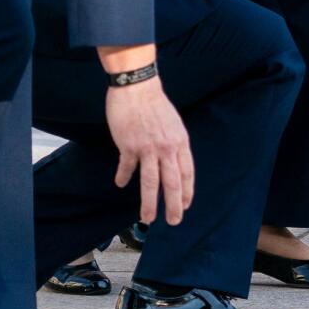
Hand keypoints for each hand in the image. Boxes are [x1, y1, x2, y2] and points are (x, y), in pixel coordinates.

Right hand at [106, 79, 192, 225]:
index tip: (185, 206)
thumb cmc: (155, 104)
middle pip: (172, 183)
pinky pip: (127, 167)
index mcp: (180, 143)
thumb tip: (173, 162)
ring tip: (147, 218)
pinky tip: (121, 184)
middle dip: (173, 205)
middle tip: (173, 221)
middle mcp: (167, 148)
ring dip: (149, 203)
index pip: (187, 173)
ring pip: (151, 182)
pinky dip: (123, 177)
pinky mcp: (129, 146)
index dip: (187, 192)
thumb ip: (174, 144)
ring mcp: (148, 148)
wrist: (137, 88)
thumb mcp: (174, 125)